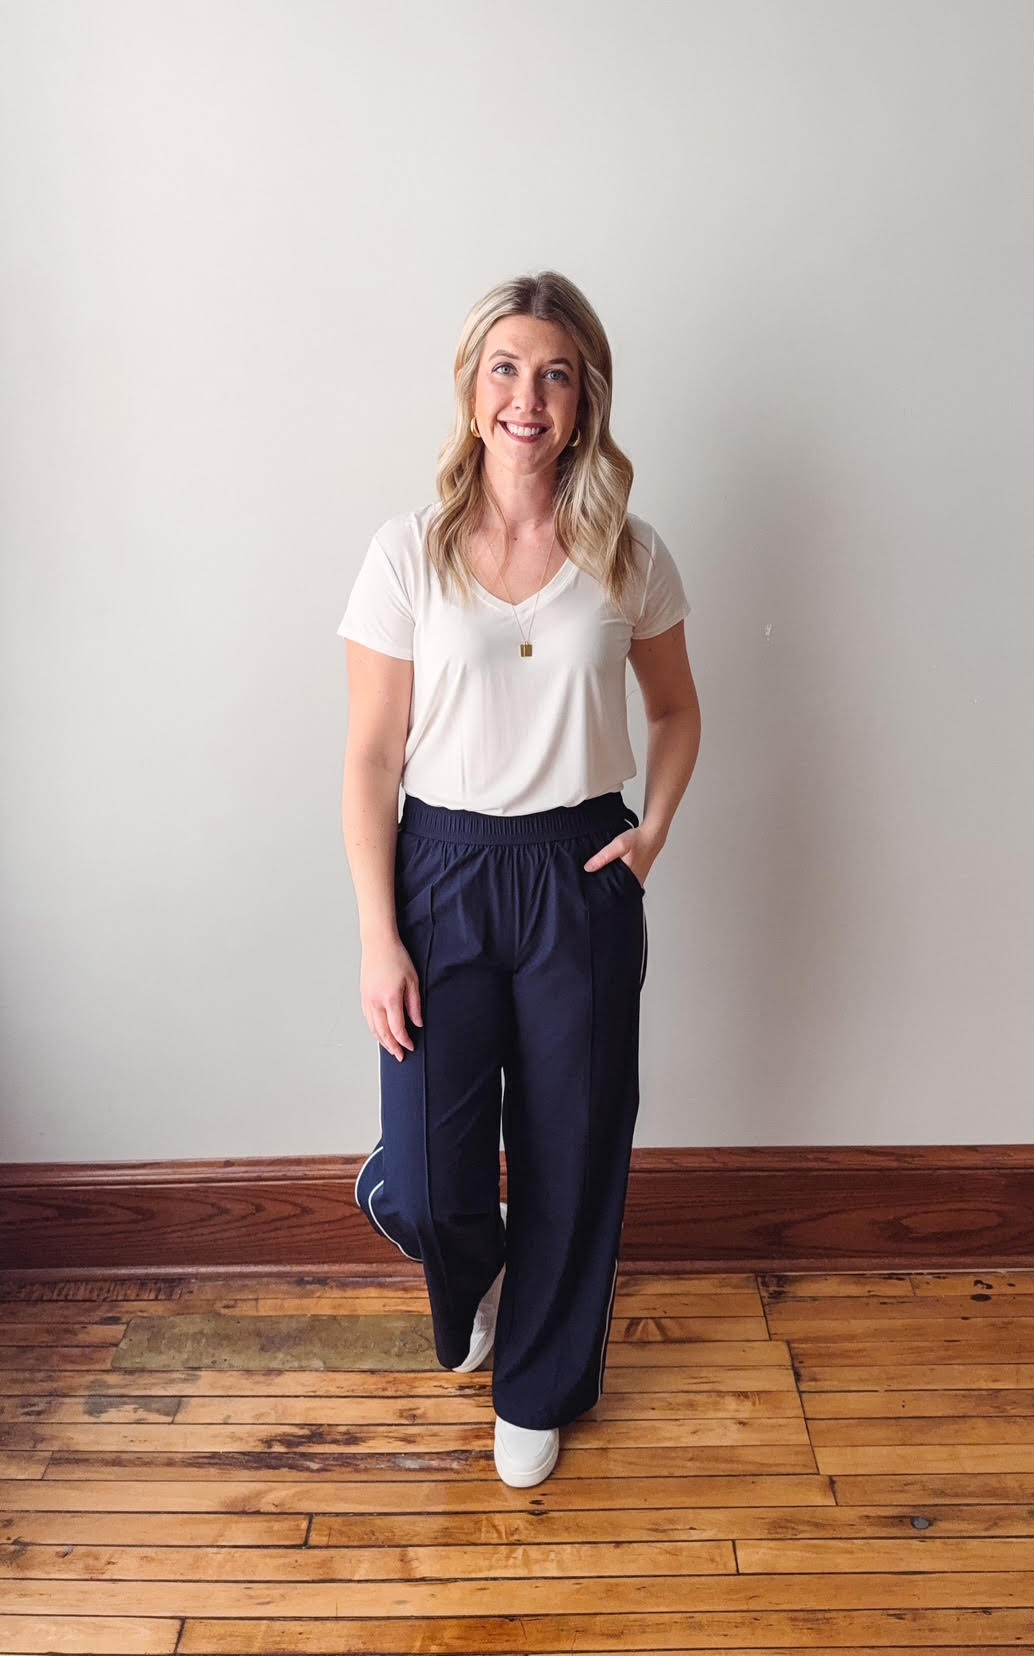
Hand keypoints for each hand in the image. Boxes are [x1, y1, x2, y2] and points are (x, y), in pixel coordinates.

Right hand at [360, 935, 422, 1061]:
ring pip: (373, 1028)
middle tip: (400, 1056)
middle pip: (383, 1033)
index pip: (397, 1028)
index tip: (411, 1046)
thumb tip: (417, 1023)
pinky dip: (374, 1030)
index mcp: (390, 999)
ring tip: (390, 1049)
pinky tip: (379, 1033)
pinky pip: (368, 1019)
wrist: (378, 944)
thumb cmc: (397, 958)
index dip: (404, 1041)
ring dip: (382, 1041)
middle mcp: (376, 1002)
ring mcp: (367, 1000)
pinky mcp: (364, 996)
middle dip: (392, 1047)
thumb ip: (415, 1005)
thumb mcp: (413, 981)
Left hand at [583, 827, 657, 888]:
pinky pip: (625, 880)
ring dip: (612, 882)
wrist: (652, 835)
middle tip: (594, 885)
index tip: (593, 891)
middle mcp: (634, 882)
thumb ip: (603, 857)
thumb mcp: (618, 845)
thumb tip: (588, 868)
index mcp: (630, 879)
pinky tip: (613, 871)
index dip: (602, 893)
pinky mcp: (637, 876)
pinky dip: (618, 877)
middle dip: (605, 889)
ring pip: (620, 886)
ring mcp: (637, 880)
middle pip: (616, 891)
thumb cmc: (638, 840)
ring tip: (601, 878)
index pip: (613, 893)